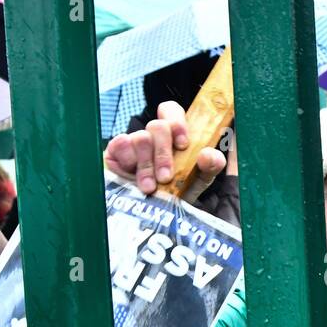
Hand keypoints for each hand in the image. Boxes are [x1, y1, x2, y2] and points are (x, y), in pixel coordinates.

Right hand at [104, 101, 226, 196]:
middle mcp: (152, 136)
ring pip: (140, 138)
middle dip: (163, 154)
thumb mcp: (199, 179)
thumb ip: (211, 164)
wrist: (155, 215)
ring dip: (147, 165)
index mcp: (173, 135)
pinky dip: (129, 162)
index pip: (170, 111)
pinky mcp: (115, 152)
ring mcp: (133, 142)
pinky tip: (132, 178)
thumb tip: (207, 154)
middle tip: (165, 178)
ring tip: (150, 187)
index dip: (177, 122)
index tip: (183, 145)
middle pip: (157, 125)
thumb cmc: (178, 191)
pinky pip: (121, 144)